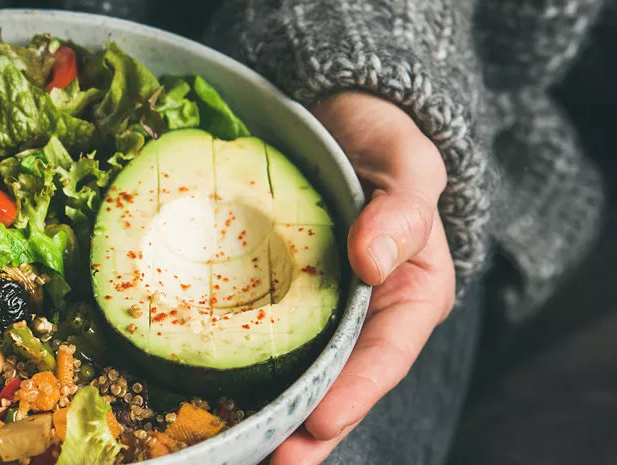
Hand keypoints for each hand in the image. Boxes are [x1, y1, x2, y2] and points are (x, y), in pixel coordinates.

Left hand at [270, 92, 456, 463]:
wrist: (339, 117)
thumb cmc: (382, 142)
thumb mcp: (407, 163)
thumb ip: (403, 209)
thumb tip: (373, 258)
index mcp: (411, 295)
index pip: (386, 355)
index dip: (355, 393)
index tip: (320, 422)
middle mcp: (366, 315)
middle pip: (340, 385)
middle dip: (308, 431)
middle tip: (275, 462)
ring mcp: (319, 312)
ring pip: (299, 375)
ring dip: (271, 418)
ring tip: (240, 451)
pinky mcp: (277, 300)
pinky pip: (258, 341)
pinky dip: (236, 372)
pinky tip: (206, 400)